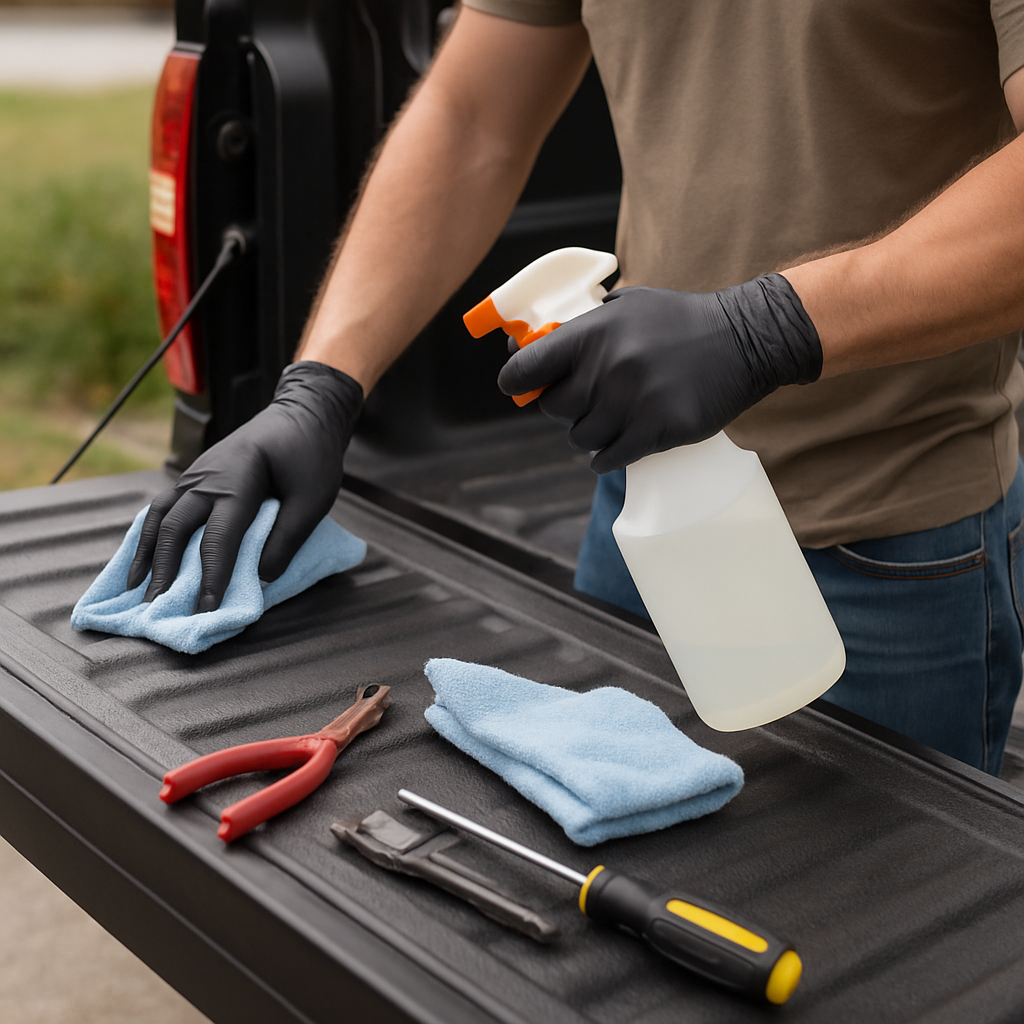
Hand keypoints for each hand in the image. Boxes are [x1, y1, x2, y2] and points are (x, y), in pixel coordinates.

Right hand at [127, 361, 362, 610]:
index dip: (211, 578)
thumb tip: (261, 578)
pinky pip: (163, 507)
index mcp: (237, 481)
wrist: (303, 413)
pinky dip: (150, 534)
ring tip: (136, 587)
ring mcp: (196, 475)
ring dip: (147, 553)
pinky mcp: (196, 477)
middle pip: (175, 528)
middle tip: (156, 607)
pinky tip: (144, 555)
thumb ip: (288, 538)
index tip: (206, 611)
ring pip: (160, 516)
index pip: (218, 538)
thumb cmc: (311, 455)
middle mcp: (206, 477)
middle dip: (164, 571)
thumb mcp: (314, 498)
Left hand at [496, 274, 821, 472]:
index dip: (518, 382)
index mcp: (592, 333)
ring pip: (581, 438)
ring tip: (616, 417)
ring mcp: (633, 401)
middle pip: (554, 410)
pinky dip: (608, 456)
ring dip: (593, 433)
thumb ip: (578, 328)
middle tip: (588, 400)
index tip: (523, 388)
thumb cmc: (679, 322)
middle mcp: (608, 367)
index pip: (525, 368)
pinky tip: (619, 444)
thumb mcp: (625, 306)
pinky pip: (609, 458)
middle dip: (566, 409)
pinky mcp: (658, 429)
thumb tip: (521, 346)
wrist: (745, 339)